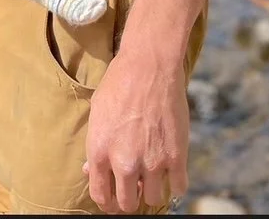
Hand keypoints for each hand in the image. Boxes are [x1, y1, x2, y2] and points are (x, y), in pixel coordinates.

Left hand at [83, 49, 189, 213]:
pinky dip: (175, 183)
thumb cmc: (119, 84)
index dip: (107, 201)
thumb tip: (90, 169)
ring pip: (153, 199)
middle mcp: (124, 162)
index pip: (101, 196)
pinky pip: (178, 187)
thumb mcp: (97, 112)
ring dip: (152, 190)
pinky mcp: (176, 156)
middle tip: (134, 188)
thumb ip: (95, 146)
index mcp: (100, 151)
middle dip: (129, 198)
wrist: (149, 65)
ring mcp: (152, 161)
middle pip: (127, 204)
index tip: (113, 199)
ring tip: (151, 175)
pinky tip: (170, 170)